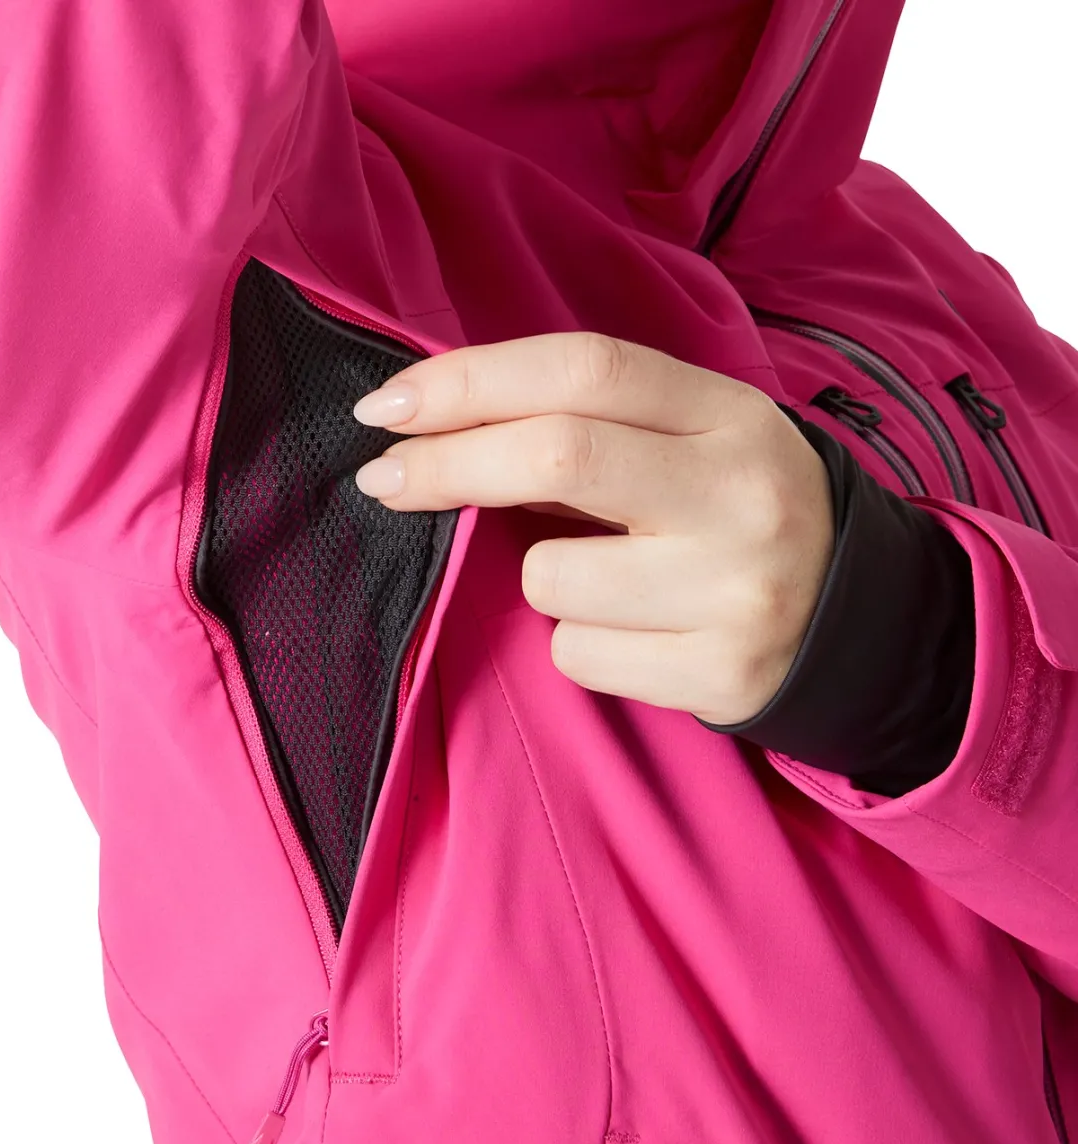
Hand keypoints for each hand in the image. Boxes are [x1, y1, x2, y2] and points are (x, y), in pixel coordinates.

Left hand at [351, 332, 834, 725]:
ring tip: (608, 580)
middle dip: (447, 463)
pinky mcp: (718, 672)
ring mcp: (734, 590)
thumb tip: (444, 427)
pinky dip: (579, 641)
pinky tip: (638, 632)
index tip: (390, 405)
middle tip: (384, 475)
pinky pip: (577, 654)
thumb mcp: (698, 442)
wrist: (860, 621)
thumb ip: (594, 424)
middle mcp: (740, 496)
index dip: (471, 380)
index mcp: (730, 417)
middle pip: (558, 456)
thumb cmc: (740, 514)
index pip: (586, 370)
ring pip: (552, 578)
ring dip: (541, 576)